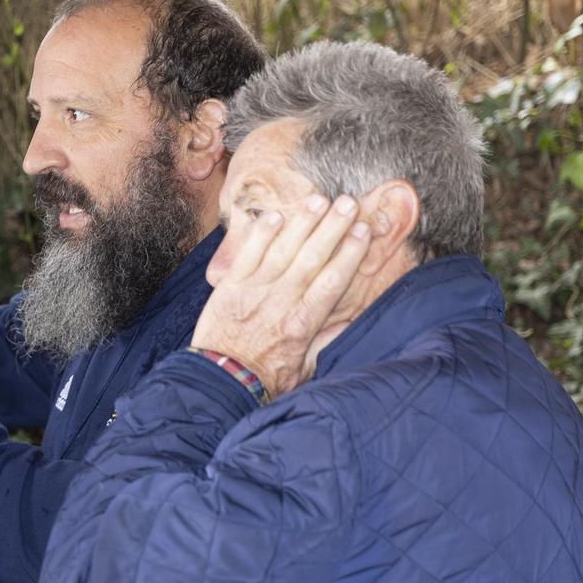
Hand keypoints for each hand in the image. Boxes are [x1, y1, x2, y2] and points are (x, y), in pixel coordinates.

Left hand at [191, 194, 372, 398]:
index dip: (350, 253)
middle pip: (312, 257)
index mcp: (303, 323)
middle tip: (349, 203)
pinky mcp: (230, 288)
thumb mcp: (305, 367)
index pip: (333, 280)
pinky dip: (262, 234)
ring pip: (283, 250)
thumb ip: (327, 341)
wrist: (218, 383)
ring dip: (302, 222)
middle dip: (333, 227)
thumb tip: (351, 320)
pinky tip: (277, 215)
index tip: (364, 230)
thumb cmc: (264, 378)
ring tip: (320, 199)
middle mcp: (281, 302)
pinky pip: (248, 254)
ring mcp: (253, 292)